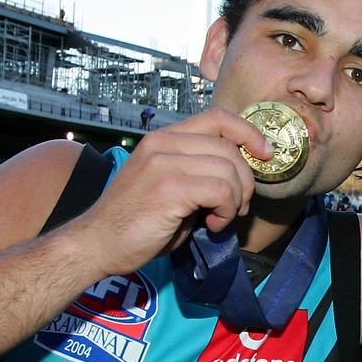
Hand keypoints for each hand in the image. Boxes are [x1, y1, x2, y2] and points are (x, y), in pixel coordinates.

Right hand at [61, 109, 272, 277]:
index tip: (265, 153)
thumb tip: (241, 174)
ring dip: (236, 199)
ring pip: (229, 170)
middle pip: (230, 148)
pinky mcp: (169, 188)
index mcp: (163, 138)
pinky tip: (212, 224)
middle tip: (237, 207)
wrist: (96, 244)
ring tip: (220, 217)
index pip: (218, 117)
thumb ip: (199, 171)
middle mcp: (163, 143)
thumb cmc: (135, 221)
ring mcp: (164, 163)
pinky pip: (222, 191)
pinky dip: (227, 211)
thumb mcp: (169, 184)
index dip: (249, 132)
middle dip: (245, 181)